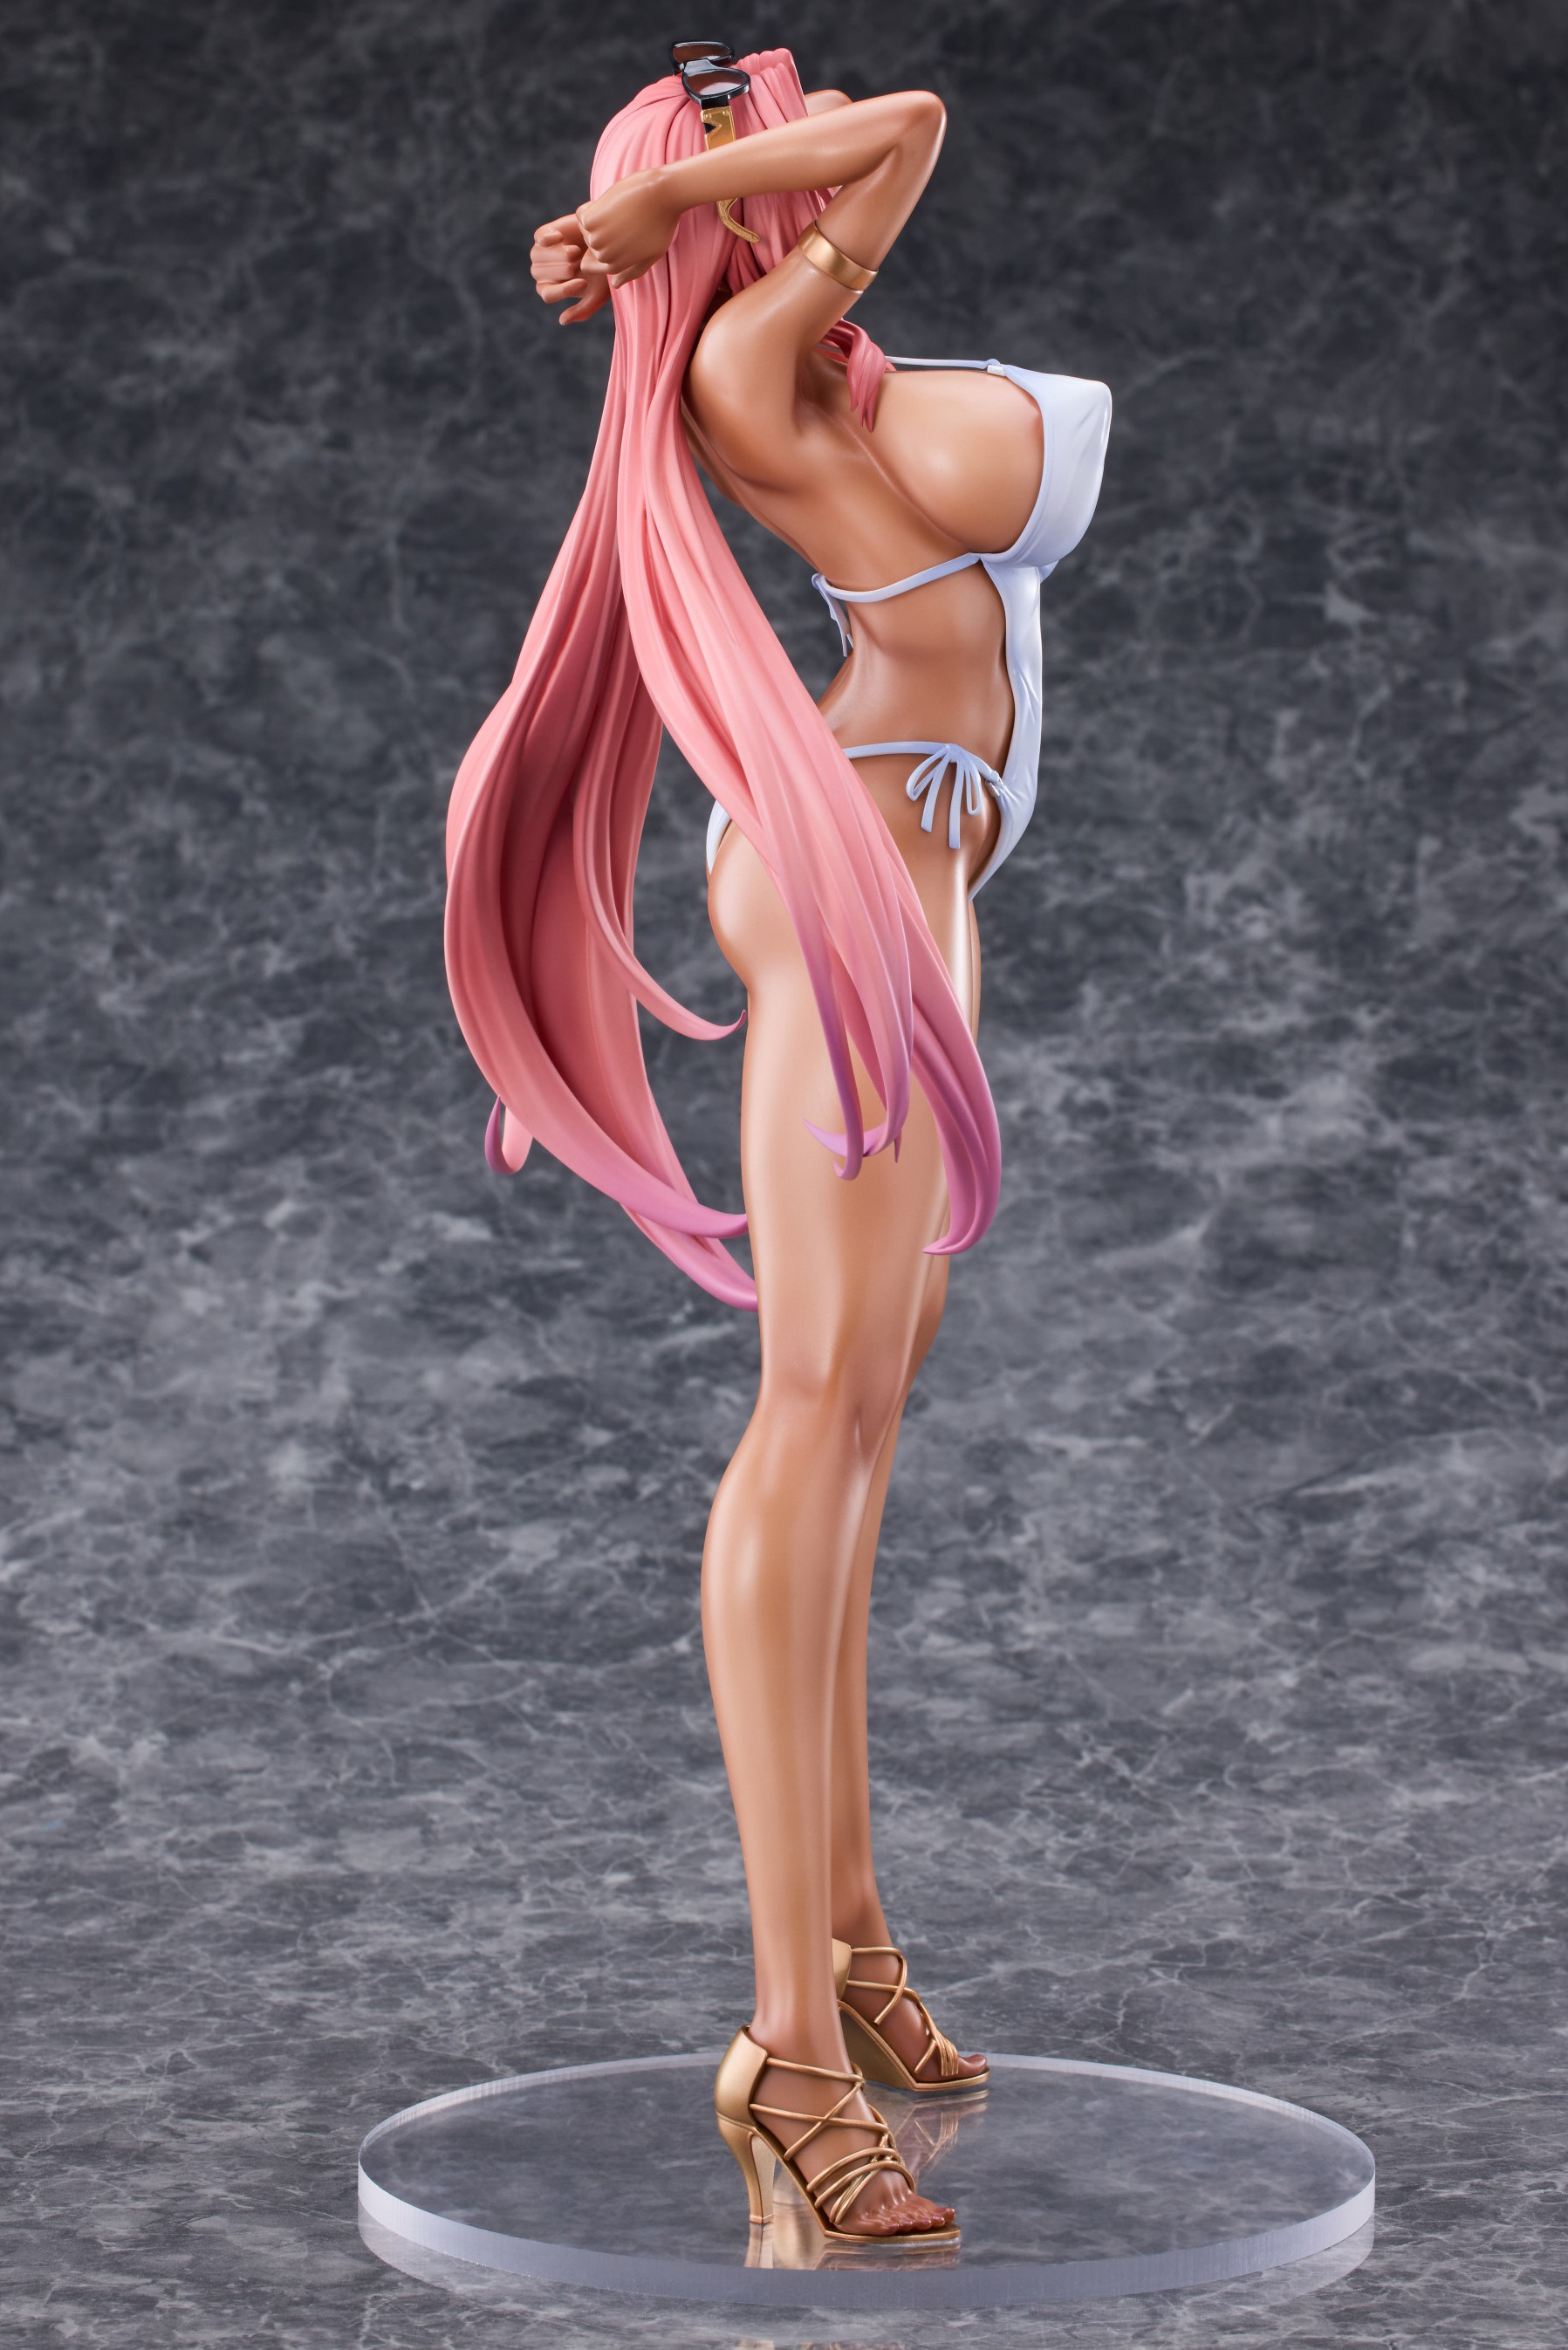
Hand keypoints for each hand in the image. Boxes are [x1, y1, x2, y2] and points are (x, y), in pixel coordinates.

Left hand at [530, 214, 610, 323]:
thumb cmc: (602, 270)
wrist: (608, 242)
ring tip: (577, 251)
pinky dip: (551, 240)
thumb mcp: (597, 294)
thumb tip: (561, 320)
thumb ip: (582, 311)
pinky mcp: (543, 234)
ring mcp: (540, 253)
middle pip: (541, 275)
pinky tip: (563, 238)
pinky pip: (540, 239)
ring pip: (538, 257)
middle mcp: (542, 273)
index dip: (564, 289)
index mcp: (550, 290)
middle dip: (565, 269)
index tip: (584, 281)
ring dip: (561, 255)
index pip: (547, 295)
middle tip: (581, 263)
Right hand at [576, 168, 679, 289]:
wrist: (664, 195)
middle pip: (591, 242)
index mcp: (617, 266)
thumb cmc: (662, 223)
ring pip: (585, 228)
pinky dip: (591, 206)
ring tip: (620, 209)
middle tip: (625, 216)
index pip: (596, 259)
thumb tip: (615, 284)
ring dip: (599, 215)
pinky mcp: (591, 221)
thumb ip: (633, 270)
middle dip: (604, 227)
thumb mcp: (652, 253)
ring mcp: (596, 240)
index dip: (608, 239)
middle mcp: (604, 257)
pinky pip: (581, 214)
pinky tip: (611, 202)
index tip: (624, 227)